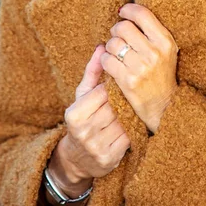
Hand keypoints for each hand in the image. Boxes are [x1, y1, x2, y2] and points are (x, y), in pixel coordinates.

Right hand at [51, 45, 130, 190]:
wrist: (77, 158)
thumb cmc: (82, 118)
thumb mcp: (82, 95)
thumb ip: (92, 71)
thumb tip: (101, 46)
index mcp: (74, 114)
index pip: (102, 93)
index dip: (111, 89)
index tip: (116, 87)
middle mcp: (84, 132)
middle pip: (114, 107)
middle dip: (122, 101)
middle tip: (127, 97)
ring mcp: (96, 147)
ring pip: (123, 121)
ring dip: (129, 115)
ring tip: (128, 110)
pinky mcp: (109, 159)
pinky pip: (128, 138)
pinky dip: (131, 130)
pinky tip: (128, 126)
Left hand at [100, 3, 178, 133]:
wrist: (163, 106)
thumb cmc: (161, 73)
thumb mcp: (166, 50)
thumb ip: (151, 31)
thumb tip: (126, 10)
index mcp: (165, 41)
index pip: (142, 15)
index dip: (128, 10)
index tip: (122, 12)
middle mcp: (154, 52)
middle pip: (123, 27)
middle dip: (116, 30)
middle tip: (118, 37)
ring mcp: (141, 67)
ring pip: (113, 43)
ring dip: (110, 46)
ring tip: (115, 52)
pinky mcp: (128, 81)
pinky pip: (107, 60)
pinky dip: (105, 60)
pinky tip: (111, 64)